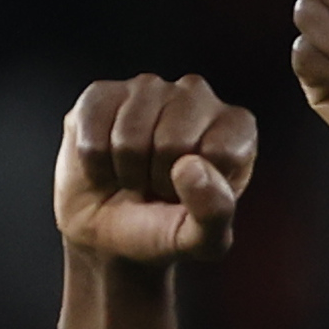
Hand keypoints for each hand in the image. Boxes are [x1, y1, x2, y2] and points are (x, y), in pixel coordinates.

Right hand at [52, 75, 257, 263]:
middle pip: (174, 141)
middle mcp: (197, 96)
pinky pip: (92, 134)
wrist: (109, 230)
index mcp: (236, 127)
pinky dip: (95, 163)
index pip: (222, 152)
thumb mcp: (203, 240)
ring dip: (126, 171)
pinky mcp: (101, 93)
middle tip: (157, 185)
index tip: (191, 194)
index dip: (199, 186)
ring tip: (134, 174)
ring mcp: (148, 88)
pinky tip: (106, 161)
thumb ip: (215, 211)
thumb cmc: (165, 229)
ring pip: (129, 137)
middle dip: (158, 178)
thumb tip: (191, 166)